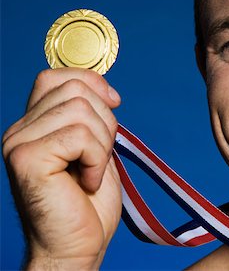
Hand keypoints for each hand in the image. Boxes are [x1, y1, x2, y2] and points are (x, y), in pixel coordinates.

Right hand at [2, 68, 121, 268]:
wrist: (76, 246)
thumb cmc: (87, 203)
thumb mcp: (95, 149)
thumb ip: (91, 118)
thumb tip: (106, 90)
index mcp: (35, 124)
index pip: (57, 76)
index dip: (92, 82)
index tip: (115, 103)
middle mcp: (20, 129)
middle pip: (75, 89)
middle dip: (105, 121)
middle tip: (100, 155)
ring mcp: (19, 143)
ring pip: (81, 110)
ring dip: (102, 144)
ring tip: (92, 171)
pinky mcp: (27, 159)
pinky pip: (79, 136)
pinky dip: (96, 159)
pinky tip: (88, 181)